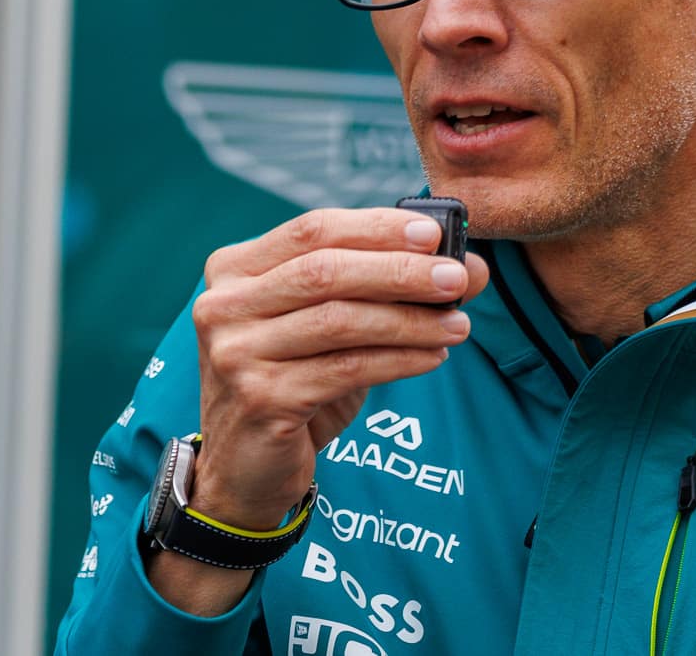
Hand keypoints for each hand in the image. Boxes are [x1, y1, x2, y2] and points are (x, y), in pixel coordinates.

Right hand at [187, 207, 490, 529]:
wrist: (244, 468)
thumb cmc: (294, 381)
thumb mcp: (332, 325)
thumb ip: (386, 287)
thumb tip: (471, 267)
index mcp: (234, 268)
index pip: (312, 229)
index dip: (375, 228)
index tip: (433, 234)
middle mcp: (225, 305)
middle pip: (326, 271)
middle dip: (400, 271)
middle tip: (456, 278)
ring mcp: (237, 353)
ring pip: (340, 320)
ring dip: (409, 320)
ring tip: (457, 325)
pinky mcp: (261, 399)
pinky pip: (347, 369)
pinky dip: (399, 360)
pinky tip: (433, 358)